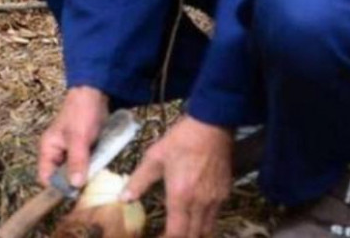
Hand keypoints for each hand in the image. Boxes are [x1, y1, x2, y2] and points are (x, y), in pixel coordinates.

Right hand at [38, 86, 108, 187]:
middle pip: (61, 177)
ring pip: (75, 171)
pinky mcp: (83, 149)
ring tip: (96, 175)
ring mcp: (70, 151)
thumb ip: (76, 161)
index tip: (74, 192)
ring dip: (85, 174)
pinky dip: (92, 166)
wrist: (96, 92)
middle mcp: (57, 152)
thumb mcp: (79, 138)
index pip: (46, 178)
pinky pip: (85, 164)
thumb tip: (75, 186)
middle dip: (74, 182)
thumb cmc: (82, 112)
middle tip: (88, 184)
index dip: (58, 187)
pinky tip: (100, 167)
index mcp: (48, 149)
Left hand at [122, 115, 232, 237]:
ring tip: (181, 229)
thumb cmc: (181, 139)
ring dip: (193, 234)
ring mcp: (215, 199)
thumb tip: (124, 198)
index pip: (176, 234)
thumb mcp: (155, 156)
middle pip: (193, 237)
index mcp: (181, 196)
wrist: (212, 124)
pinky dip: (204, 222)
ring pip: (206, 230)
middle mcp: (200, 203)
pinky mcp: (225, 192)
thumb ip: (139, 180)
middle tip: (167, 235)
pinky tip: (195, 215)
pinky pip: (215, 217)